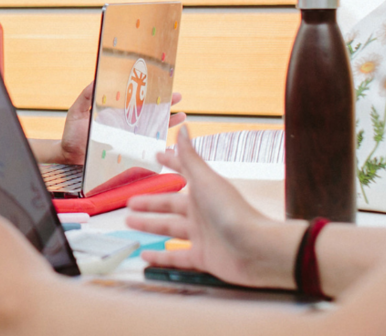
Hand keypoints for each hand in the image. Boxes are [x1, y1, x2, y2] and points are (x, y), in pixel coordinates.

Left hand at [51, 90, 185, 165]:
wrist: (68, 157)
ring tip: (181, 116)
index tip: (162, 84)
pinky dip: (160, 146)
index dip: (149, 93)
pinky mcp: (127, 153)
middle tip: (178, 96)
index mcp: (115, 112)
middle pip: (149, 113)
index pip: (136, 100)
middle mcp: (124, 124)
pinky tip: (170, 144)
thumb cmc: (72, 134)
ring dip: (167, 122)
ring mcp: (127, 139)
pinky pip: (146, 149)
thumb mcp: (77, 111)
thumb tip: (96, 78)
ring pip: (152, 129)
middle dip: (165, 105)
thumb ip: (86, 96)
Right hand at [124, 126, 301, 289]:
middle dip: (150, 202)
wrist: (255, 249)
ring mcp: (202, 235)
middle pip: (170, 205)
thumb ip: (190, 158)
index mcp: (204, 191)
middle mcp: (201, 212)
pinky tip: (145, 257)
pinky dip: (160, 257)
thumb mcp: (206, 181)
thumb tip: (182, 128)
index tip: (157, 155)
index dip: (170, 163)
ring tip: (129, 223)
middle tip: (129, 201)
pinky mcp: (202, 257)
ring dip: (150, 226)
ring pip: (169, 229)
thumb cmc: (232, 211)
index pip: (183, 172)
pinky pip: (176, 257)